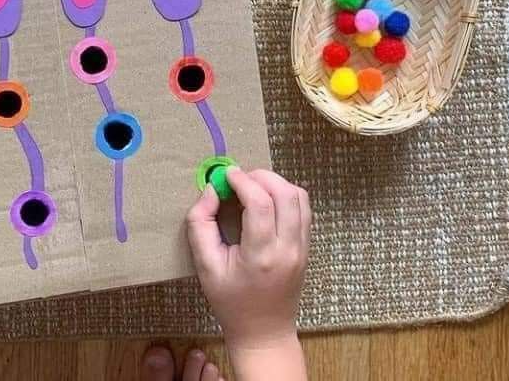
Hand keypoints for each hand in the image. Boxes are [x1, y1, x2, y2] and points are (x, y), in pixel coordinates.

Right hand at [186, 167, 310, 349]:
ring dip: (276, 183)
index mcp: (261, 255)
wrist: (264, 332)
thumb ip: (200, 225)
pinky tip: (267, 200)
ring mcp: (302, 248)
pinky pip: (304, 208)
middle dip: (261, 176)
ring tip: (253, 187)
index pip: (260, 203)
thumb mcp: (205, 266)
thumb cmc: (230, 301)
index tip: (227, 175)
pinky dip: (286, 195)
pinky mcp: (307, 247)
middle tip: (240, 179)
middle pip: (285, 193)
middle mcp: (288, 249)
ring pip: (299, 196)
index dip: (243, 181)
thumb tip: (210, 190)